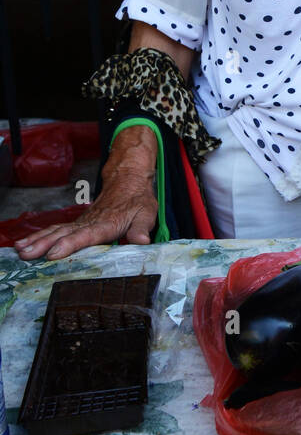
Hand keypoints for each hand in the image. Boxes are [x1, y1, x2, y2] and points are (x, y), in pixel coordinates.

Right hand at [14, 133, 158, 261]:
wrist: (127, 179)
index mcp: (107, 223)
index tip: (54, 253)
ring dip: (37, 240)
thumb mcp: (146, 213)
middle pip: (64, 233)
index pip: (86, 235)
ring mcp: (81, 222)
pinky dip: (39, 237)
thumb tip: (142, 241)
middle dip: (44, 244)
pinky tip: (24, 245)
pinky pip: (55, 230)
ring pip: (56, 230)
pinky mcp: (77, 224)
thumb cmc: (137, 199)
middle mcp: (89, 222)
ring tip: (20, 250)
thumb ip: (141, 228)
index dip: (70, 244)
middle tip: (27, 254)